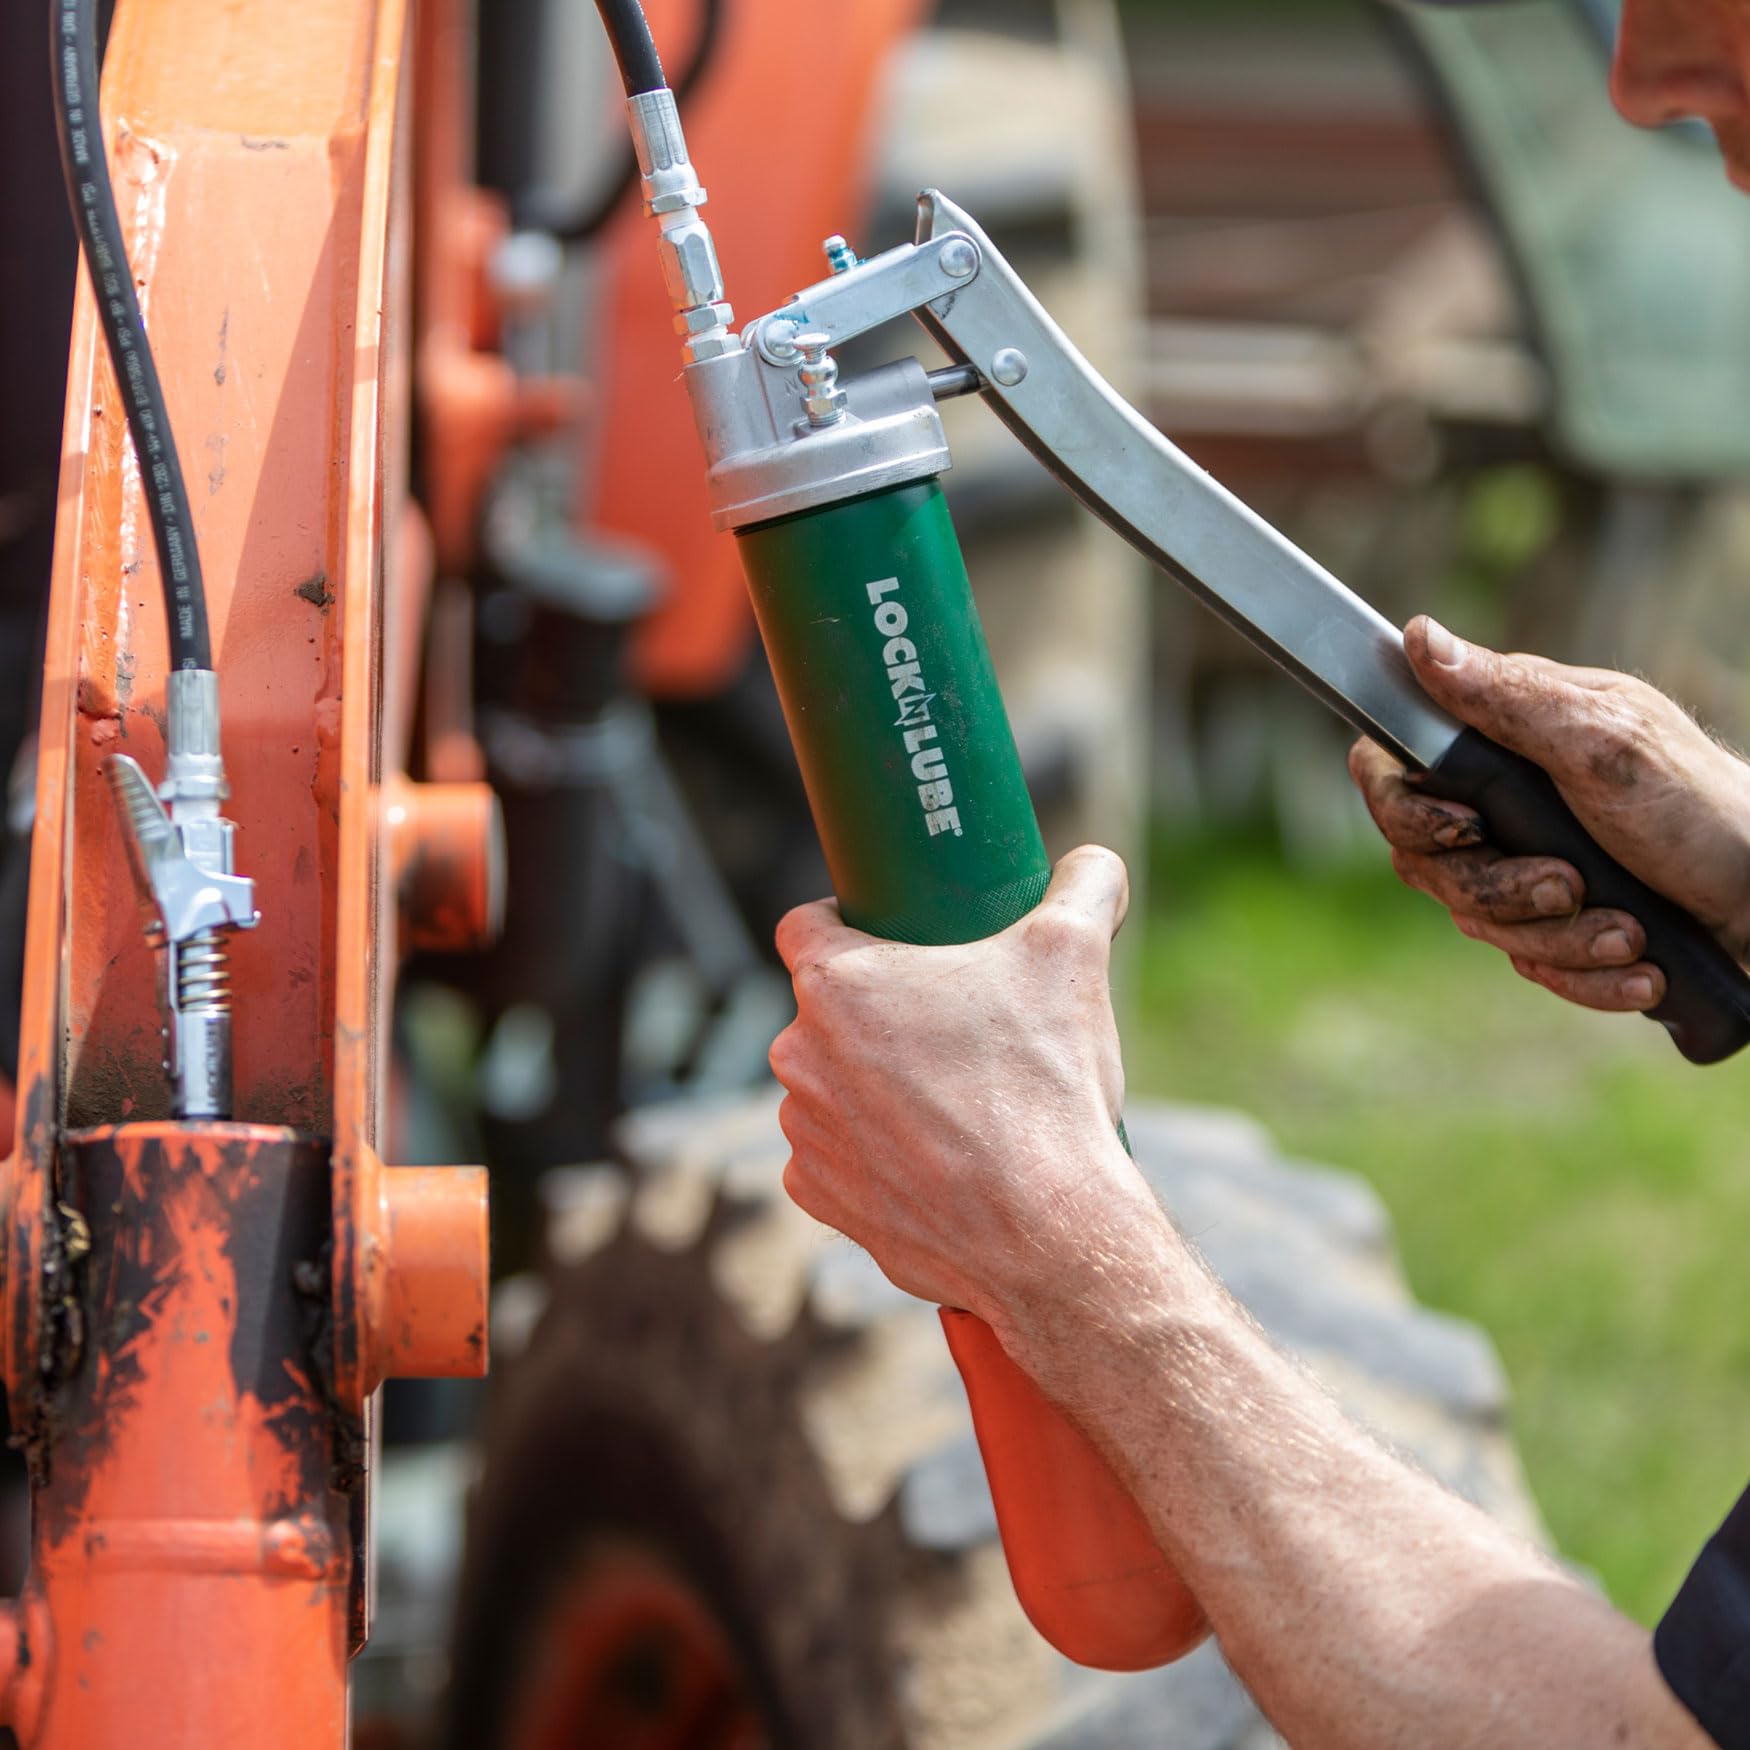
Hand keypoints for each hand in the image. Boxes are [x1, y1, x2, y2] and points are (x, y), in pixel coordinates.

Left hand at [769, 847, 1167, 1341]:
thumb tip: (1097, 863)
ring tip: (954, 1101)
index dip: (846, 922)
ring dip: (874, 1086)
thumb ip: (1083, 886)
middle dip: (879, 1013)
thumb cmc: (1045, 1086)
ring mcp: (803, 1130)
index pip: (804, 923)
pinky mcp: (819, 1197)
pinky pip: (836, 1157)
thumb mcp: (1075, 955)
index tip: (895, 940)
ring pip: (832, 1084)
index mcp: (837, 981)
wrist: (1048, 1232)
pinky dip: (875, 1156)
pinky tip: (934, 1161)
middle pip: (827, 1009)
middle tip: (952, 1026)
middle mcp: (798, 1052)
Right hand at [1351, 616, 1749, 1011]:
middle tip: (1572, 884)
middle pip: (1425, 862)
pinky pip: (1529, 966)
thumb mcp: (1603, 741)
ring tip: (1629, 932)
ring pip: (1477, 922)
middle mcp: (1502, 804)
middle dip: (1500, 890)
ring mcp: (1523, 867)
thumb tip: (1420, 638)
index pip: (1388, 770)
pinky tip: (1639, 970)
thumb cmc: (1701, 808)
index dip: (1404, 810)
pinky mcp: (1553, 926)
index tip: (1469, 828)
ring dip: (1559, 939)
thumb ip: (1508, 697)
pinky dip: (1585, 977)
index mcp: (1502, 743)